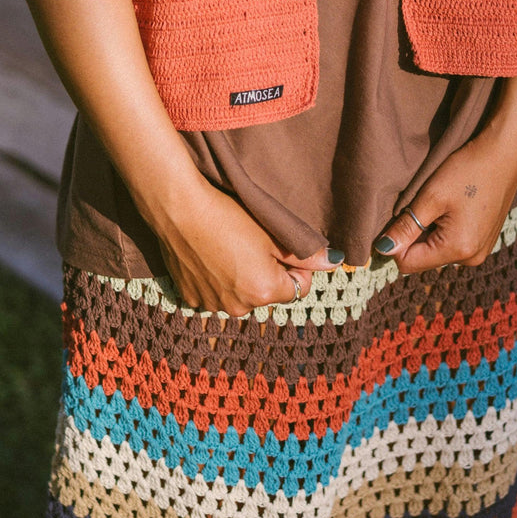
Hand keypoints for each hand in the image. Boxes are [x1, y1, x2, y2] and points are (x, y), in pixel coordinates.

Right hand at [150, 176, 341, 316]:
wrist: (180, 209)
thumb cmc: (230, 217)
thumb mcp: (273, 232)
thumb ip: (307, 253)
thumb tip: (336, 262)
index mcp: (265, 293)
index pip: (299, 288)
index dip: (295, 266)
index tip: (279, 245)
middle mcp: (239, 307)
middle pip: (268, 293)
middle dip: (266, 273)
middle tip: (251, 242)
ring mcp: (212, 305)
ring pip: (240, 294)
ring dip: (239, 278)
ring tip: (226, 247)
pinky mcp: (190, 297)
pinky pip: (214, 293)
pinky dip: (215, 280)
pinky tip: (208, 255)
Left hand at [371, 127, 516, 274]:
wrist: (504, 153)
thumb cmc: (468, 170)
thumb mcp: (431, 196)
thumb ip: (406, 227)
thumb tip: (383, 249)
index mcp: (458, 250)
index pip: (408, 263)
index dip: (395, 242)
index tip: (398, 216)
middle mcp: (471, 258)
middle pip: (423, 259)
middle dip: (414, 236)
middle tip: (421, 204)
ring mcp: (481, 250)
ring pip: (437, 250)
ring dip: (430, 231)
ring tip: (440, 203)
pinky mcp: (485, 240)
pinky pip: (453, 243)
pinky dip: (445, 228)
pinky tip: (453, 205)